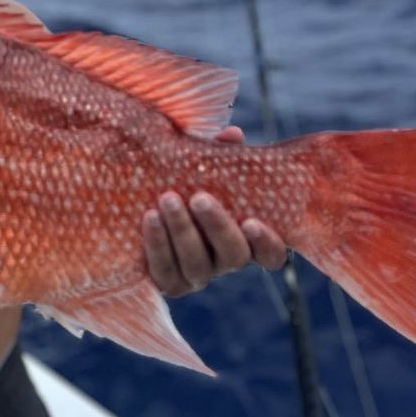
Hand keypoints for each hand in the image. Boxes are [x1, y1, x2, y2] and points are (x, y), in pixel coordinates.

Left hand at [142, 126, 286, 296]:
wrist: (143, 203)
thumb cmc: (188, 181)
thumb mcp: (206, 167)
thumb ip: (221, 154)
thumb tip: (233, 135)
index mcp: (246, 238)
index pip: (272, 255)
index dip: (266, 243)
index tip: (252, 221)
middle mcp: (225, 262)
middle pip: (233, 256)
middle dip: (217, 226)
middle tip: (199, 197)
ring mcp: (197, 275)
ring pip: (197, 266)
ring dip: (182, 231)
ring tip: (167, 199)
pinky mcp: (168, 282)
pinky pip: (164, 272)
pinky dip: (157, 244)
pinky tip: (149, 217)